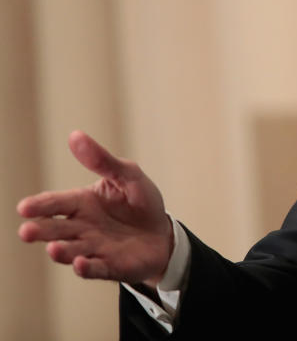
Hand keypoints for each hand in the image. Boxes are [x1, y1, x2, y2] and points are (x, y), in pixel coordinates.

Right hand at [17, 131, 173, 286]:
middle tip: (27, 230)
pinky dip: (86, 268)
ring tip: (53, 248)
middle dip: (40, 230)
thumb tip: (75, 135)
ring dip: (61, 251)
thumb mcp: (128, 175)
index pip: (56, 203)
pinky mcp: (110, 266)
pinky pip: (95, 269)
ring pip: (71, 251)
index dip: (40, 205)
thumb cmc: (141, 203)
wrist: (164, 234)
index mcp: (82, 203)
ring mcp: (94, 248)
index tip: (24, 207)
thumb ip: (102, 160)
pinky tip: (80, 264)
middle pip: (56, 229)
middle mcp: (82, 227)